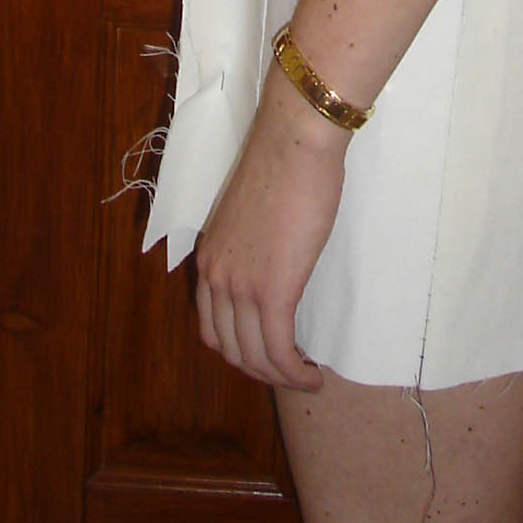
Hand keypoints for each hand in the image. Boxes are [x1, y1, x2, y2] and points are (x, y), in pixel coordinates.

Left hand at [194, 64, 347, 388]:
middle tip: (292, 371)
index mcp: (209, 258)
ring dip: (281, 377)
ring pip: (254, 357)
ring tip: (307, 378)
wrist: (295, 143)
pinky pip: (278, 350)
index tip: (268, 352)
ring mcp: (240, 286)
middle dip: (260, 370)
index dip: (239, 350)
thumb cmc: (284, 166)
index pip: (211, 326)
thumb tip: (274, 265)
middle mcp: (216, 277)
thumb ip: (253, 247)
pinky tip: (313, 374)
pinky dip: (295, 372)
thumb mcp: (253, 217)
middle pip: (230, 349)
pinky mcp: (272, 291)